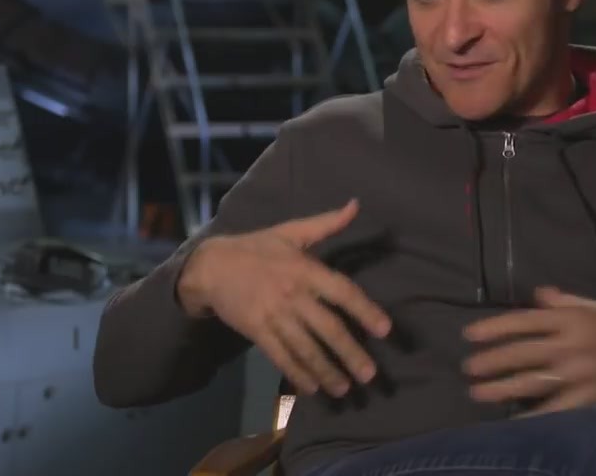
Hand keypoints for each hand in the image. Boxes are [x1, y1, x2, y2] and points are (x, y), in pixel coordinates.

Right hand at [178, 199, 391, 397]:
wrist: (210, 265)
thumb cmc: (256, 247)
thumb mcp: (291, 230)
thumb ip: (326, 223)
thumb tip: (356, 205)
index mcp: (305, 268)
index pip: (342, 291)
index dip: (365, 310)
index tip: (385, 330)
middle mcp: (293, 294)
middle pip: (327, 328)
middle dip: (350, 353)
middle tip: (370, 375)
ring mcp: (274, 315)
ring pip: (305, 348)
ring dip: (326, 371)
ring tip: (345, 389)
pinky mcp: (257, 331)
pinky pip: (280, 357)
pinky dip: (296, 374)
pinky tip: (312, 389)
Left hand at [462, 286, 595, 414]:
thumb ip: (566, 302)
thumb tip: (537, 295)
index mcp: (573, 317)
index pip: (523, 321)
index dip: (493, 328)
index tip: (470, 336)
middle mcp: (573, 343)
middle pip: (522, 353)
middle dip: (490, 361)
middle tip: (468, 369)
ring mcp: (583, 373)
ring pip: (532, 382)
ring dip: (501, 388)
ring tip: (478, 392)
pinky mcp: (594, 398)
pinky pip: (557, 410)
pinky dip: (534, 418)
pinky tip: (514, 423)